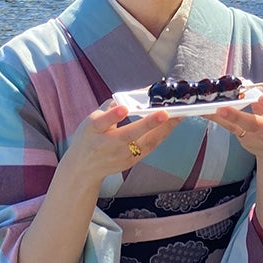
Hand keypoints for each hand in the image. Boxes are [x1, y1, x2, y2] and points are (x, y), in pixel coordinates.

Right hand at [62, 101, 177, 185]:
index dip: (113, 115)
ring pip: (145, 143)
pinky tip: (173, 124)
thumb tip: (136, 93)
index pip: (102, 122)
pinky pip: (150, 147)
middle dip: (148, 124)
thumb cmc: (89, 138)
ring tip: (179, 114)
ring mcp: (121, 156)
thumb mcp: (91, 119)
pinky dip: (163, 134)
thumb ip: (111, 106)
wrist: (83, 169)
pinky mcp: (132, 161)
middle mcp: (107, 145)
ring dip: (164, 129)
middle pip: (128, 135)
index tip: (124, 108)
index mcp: (93, 130)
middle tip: (165, 113)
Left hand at [207, 94, 262, 160]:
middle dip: (237, 116)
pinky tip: (204, 111)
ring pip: (237, 127)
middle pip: (253, 123)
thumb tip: (243, 81)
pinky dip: (216, 118)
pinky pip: (229, 127)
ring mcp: (254, 138)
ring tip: (205, 109)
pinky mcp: (243, 140)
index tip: (262, 98)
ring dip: (220, 117)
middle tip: (222, 109)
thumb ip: (261, 95)